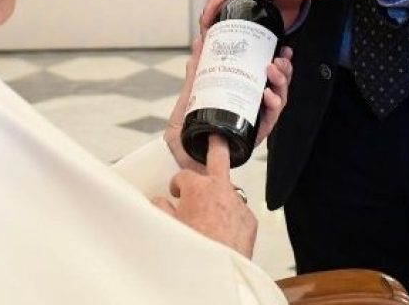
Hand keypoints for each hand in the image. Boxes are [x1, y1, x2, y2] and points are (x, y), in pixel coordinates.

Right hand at [153, 135, 257, 256]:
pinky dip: (230, 219)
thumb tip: (158, 201)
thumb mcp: (166, 225)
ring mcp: (238, 203)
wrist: (217, 269)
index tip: (175, 193)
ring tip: (212, 212)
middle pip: (219, 158)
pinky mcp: (250, 220)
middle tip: (215, 138)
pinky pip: (237, 214)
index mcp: (198, 187)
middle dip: (216, 146)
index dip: (176, 185)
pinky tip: (222, 232)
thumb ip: (160, 207)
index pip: (183, 176)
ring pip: (228, 193)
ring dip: (219, 198)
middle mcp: (221, 189)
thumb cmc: (192, 247)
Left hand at [164, 35, 292, 170]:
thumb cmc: (185, 138)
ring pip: (278, 100)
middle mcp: (251, 109)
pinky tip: (267, 95)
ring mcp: (254, 123)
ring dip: (280, 83)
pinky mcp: (254, 138)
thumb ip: (194, 73)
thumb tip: (199, 43)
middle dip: (283, 70)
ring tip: (272, 71)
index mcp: (239, 97)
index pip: (263, 77)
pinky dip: (273, 106)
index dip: (275, 62)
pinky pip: (270, 120)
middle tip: (278, 59)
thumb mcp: (187, 99)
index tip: (280, 47)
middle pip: (276, 86)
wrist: (181, 167)